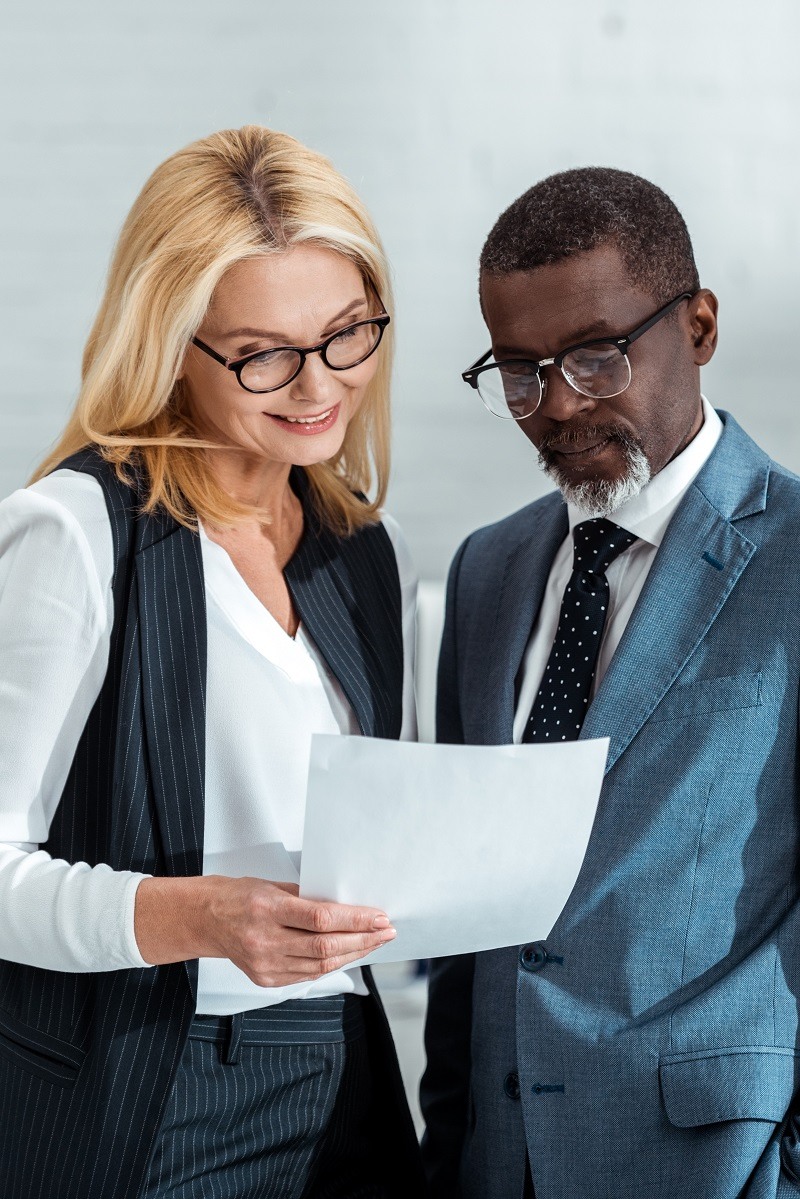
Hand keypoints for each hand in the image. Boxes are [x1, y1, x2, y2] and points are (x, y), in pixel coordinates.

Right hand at [135, 875, 395, 986]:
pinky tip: (349, 954)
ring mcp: (265, 964)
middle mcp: (265, 940)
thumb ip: (306, 899)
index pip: (321, 919)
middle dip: (362, 940)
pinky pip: (308, 975)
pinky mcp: (265, 979)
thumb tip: (346, 906)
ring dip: (353, 954)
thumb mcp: (271, 886)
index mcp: (267, 910)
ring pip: (320, 965)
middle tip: (386, 931)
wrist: (203, 919)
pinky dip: (332, 965)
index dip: (355, 920)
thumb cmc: (237, 896)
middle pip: (325, 946)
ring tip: (374, 943)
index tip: (379, 916)